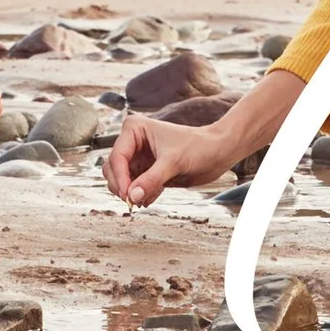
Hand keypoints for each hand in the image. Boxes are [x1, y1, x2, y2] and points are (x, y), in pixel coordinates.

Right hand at [102, 115, 233, 208]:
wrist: (218, 152)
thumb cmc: (198, 147)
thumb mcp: (173, 163)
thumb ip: (151, 180)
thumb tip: (132, 197)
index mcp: (134, 129)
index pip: (116, 157)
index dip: (119, 178)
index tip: (127, 196)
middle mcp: (133, 142)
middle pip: (112, 169)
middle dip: (122, 186)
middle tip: (133, 201)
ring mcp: (139, 158)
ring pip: (120, 180)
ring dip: (132, 193)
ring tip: (148, 197)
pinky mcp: (147, 171)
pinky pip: (134, 188)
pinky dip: (141, 195)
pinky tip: (155, 194)